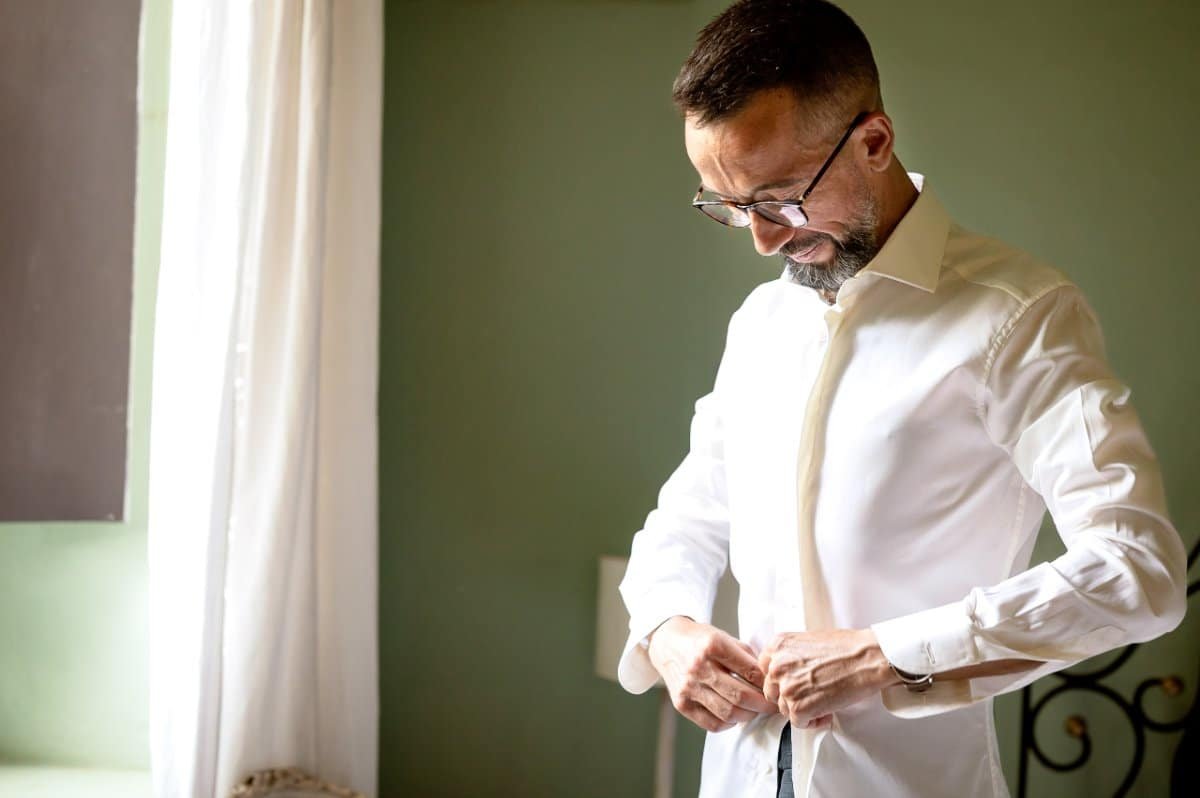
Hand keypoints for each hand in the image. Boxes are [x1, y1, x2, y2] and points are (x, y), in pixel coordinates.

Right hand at [646, 616, 778, 732]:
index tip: (775, 689)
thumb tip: (768, 677)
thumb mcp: (724, 637)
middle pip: (740, 696)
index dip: (767, 684)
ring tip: (754, 711)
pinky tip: (733, 716)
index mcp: (713, 646)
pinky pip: (711, 724)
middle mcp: (699, 667)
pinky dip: (728, 724)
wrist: (667, 643)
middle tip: (772, 706)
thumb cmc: (699, 640)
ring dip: (747, 716)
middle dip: (762, 705)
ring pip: (728, 713)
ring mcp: (689, 687)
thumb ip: (746, 656)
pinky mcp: (681, 703)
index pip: (750, 671)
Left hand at [758, 629, 892, 727]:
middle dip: (790, 696)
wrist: (867, 658)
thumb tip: (788, 672)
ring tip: (822, 703)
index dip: (781, 680)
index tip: (793, 684)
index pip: (765, 670)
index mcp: (777, 646)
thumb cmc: (847, 648)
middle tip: (811, 695)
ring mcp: (786, 687)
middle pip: (772, 691)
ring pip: (784, 708)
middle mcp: (777, 665)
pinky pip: (798, 722)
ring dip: (802, 709)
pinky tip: (827, 712)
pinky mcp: (799, 707)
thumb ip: (791, 655)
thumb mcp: (807, 640)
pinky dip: (812, 721)